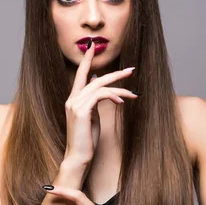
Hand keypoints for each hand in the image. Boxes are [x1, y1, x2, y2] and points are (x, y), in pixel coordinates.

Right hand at [64, 39, 136, 164]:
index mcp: (74, 99)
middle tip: (131, 70)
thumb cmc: (87, 140)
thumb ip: (94, 102)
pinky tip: (122, 102)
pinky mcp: (81, 111)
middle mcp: (72, 99)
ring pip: (100, 86)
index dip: (87, 60)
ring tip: (134, 94)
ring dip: (120, 88)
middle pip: (95, 78)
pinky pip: (100, 96)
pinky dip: (113, 96)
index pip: (80, 75)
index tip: (92, 47)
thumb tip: (101, 88)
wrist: (78, 157)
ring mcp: (75, 105)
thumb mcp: (92, 117)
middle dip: (115, 73)